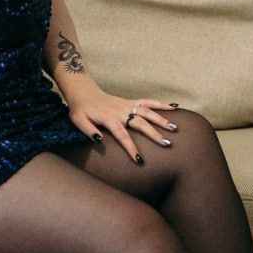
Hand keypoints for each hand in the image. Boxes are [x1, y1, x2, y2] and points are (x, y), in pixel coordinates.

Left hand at [65, 85, 179, 163]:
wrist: (83, 91)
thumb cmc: (80, 109)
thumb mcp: (78, 121)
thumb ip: (88, 130)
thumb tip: (99, 141)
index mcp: (109, 118)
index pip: (122, 135)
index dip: (131, 148)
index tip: (140, 160)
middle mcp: (121, 111)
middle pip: (141, 123)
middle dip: (154, 134)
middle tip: (167, 143)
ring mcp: (127, 105)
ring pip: (148, 111)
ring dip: (162, 119)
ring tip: (175, 128)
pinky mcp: (130, 102)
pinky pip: (147, 102)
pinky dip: (160, 104)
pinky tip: (174, 107)